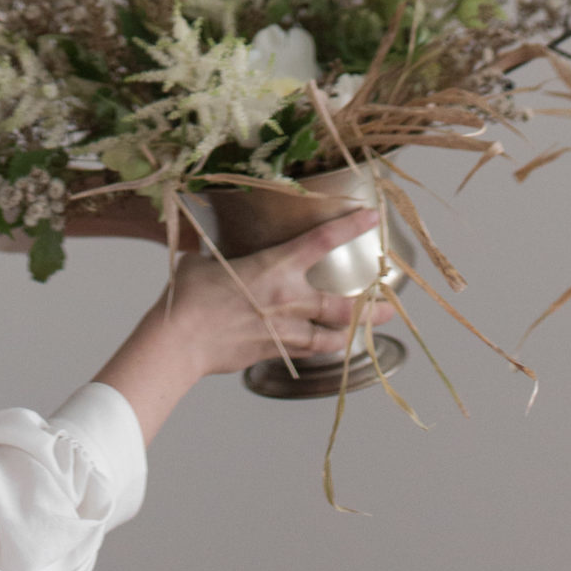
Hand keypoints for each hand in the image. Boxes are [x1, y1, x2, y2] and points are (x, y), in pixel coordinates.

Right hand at [165, 210, 391, 373]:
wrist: (182, 340)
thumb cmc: (191, 296)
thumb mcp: (207, 261)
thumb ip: (222, 255)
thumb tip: (212, 249)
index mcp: (275, 266)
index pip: (322, 240)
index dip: (350, 226)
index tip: (372, 217)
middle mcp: (289, 299)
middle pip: (342, 305)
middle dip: (370, 306)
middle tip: (388, 305)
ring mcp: (285, 331)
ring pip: (331, 335)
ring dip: (351, 333)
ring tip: (367, 331)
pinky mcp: (275, 353)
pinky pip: (307, 351)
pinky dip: (320, 348)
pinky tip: (325, 347)